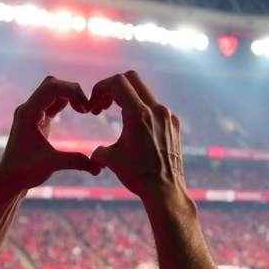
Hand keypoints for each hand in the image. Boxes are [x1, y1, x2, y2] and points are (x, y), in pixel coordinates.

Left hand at [0, 77, 91, 190]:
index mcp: (28, 113)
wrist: (10, 179)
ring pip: (53, 90)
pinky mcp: (39, 119)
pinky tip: (78, 111)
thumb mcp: (49, 165)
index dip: (71, 92)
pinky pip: (54, 102)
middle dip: (72, 90)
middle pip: (52, 84)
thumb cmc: (24, 171)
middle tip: (87, 108)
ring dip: (70, 95)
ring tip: (85, 109)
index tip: (85, 109)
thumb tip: (97, 167)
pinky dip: (67, 102)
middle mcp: (29, 108)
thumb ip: (73, 161)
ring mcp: (33, 112)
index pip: (51, 88)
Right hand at [87, 71, 185, 201]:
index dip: (100, 88)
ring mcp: (168, 116)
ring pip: (145, 92)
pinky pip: (156, 107)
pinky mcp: (175, 124)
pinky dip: (143, 110)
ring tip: (119, 118)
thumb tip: (94, 153)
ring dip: (128, 99)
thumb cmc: (137, 176)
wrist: (165, 190)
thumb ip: (97, 149)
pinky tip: (136, 128)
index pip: (118, 82)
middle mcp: (156, 110)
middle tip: (103, 105)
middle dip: (113, 87)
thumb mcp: (111, 160)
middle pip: (132, 79)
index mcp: (138, 114)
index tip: (95, 106)